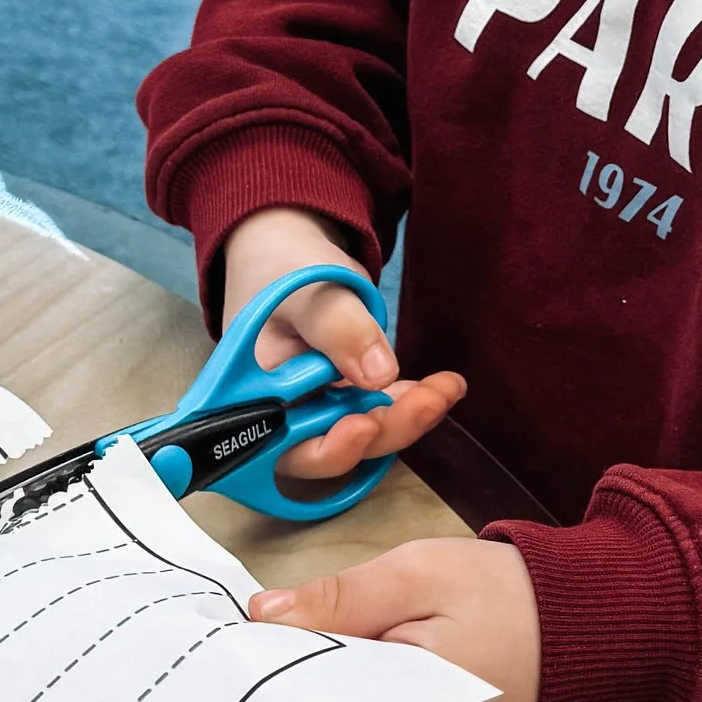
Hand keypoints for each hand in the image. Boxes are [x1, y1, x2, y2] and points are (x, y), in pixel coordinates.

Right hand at [219, 206, 464, 479]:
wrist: (290, 250)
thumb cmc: (279, 265)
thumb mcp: (304, 288)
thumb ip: (337, 327)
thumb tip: (380, 378)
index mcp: (254, 399)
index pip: (288, 449)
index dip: (329, 450)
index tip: (365, 425)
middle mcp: (284, 416)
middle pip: (336, 451)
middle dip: (385, 431)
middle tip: (428, 400)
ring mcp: (319, 409)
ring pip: (366, 436)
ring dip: (409, 418)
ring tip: (447, 387)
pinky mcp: (349, 398)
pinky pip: (382, 412)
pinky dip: (412, 402)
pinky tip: (444, 386)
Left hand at [248, 539, 538, 701]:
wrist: (585, 628)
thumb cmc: (507, 597)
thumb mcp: (420, 572)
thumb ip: (341, 597)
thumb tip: (263, 617)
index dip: (275, 673)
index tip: (245, 640)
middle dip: (296, 686)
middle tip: (272, 635)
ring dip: (327, 701)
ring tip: (323, 649)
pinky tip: (356, 676)